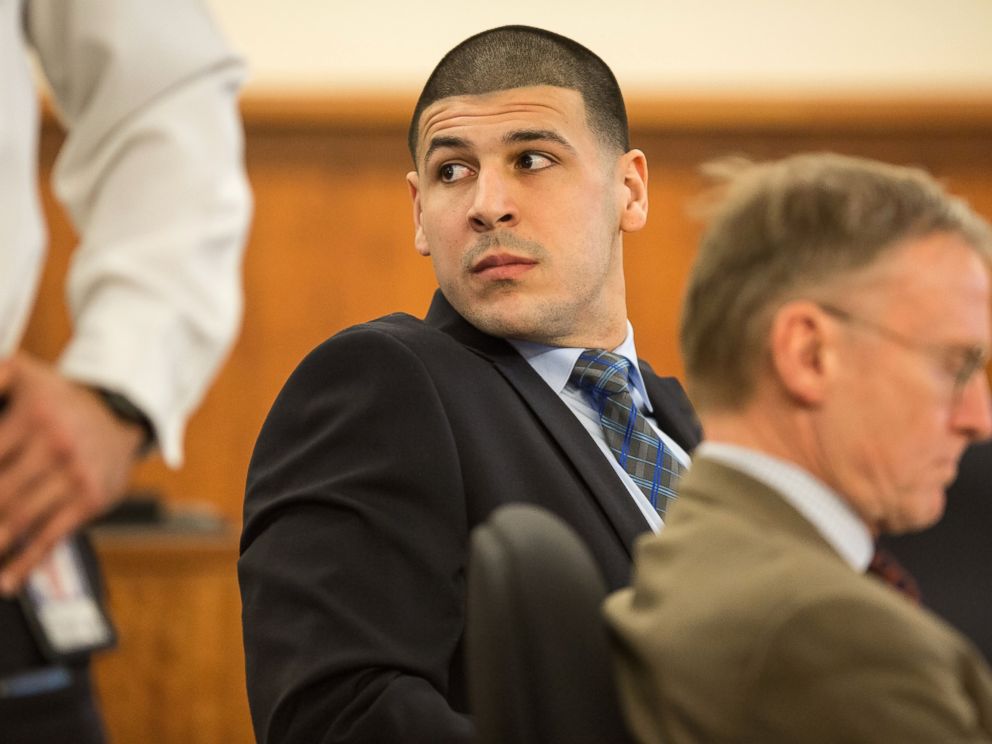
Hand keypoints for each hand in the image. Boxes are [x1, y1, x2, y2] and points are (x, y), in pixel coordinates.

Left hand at [0, 352, 144, 594]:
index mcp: (33, 415)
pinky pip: (51, 537)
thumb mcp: (24, 373)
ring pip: (18, 519)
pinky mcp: (90, 500)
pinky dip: (25, 563)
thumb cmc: (59, 401)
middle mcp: (56, 446)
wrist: (120, 417)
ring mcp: (75, 476)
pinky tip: (5, 581)